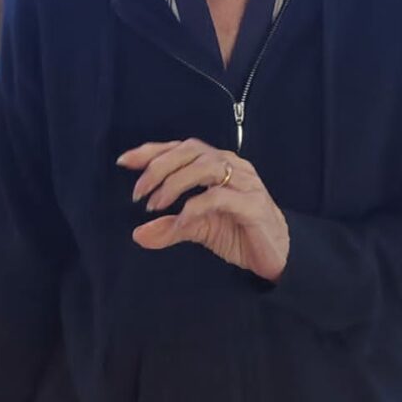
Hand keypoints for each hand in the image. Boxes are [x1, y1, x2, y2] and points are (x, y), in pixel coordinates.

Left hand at [116, 139, 289, 282]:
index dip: (152, 151)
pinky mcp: (253, 204)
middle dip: (159, 167)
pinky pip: (220, 197)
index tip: (123, 160)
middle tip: (138, 193)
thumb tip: (137, 234)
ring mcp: (245, 182)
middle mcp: (231, 165)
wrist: (277, 254)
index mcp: (217, 164)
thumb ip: (170, 228)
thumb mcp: (198, 229)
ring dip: (175, 184)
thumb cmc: (238, 232)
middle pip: (191, 151)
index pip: (180, 148)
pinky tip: (181, 221)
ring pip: (205, 167)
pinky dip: (195, 207)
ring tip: (155, 205)